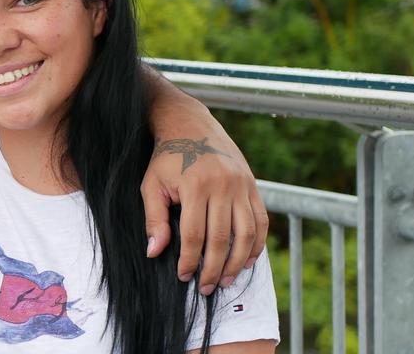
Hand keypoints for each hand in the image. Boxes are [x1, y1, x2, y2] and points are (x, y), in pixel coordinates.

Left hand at [142, 129, 267, 295]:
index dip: (190, 260)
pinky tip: (246, 260)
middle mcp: (223, 186)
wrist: (191, 125)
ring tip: (227, 280)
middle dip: (214, 268)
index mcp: (196, 186)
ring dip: (238, 261)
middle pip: (222, 238)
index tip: (184, 276)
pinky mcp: (253, 185)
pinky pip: (261, 221)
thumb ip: (154, 219)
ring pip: (246, 233)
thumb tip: (154, 253)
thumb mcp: (152, 184)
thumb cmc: (167, 158)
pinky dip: (257, 243)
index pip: (195, 235)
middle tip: (207, 288)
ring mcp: (242, 185)